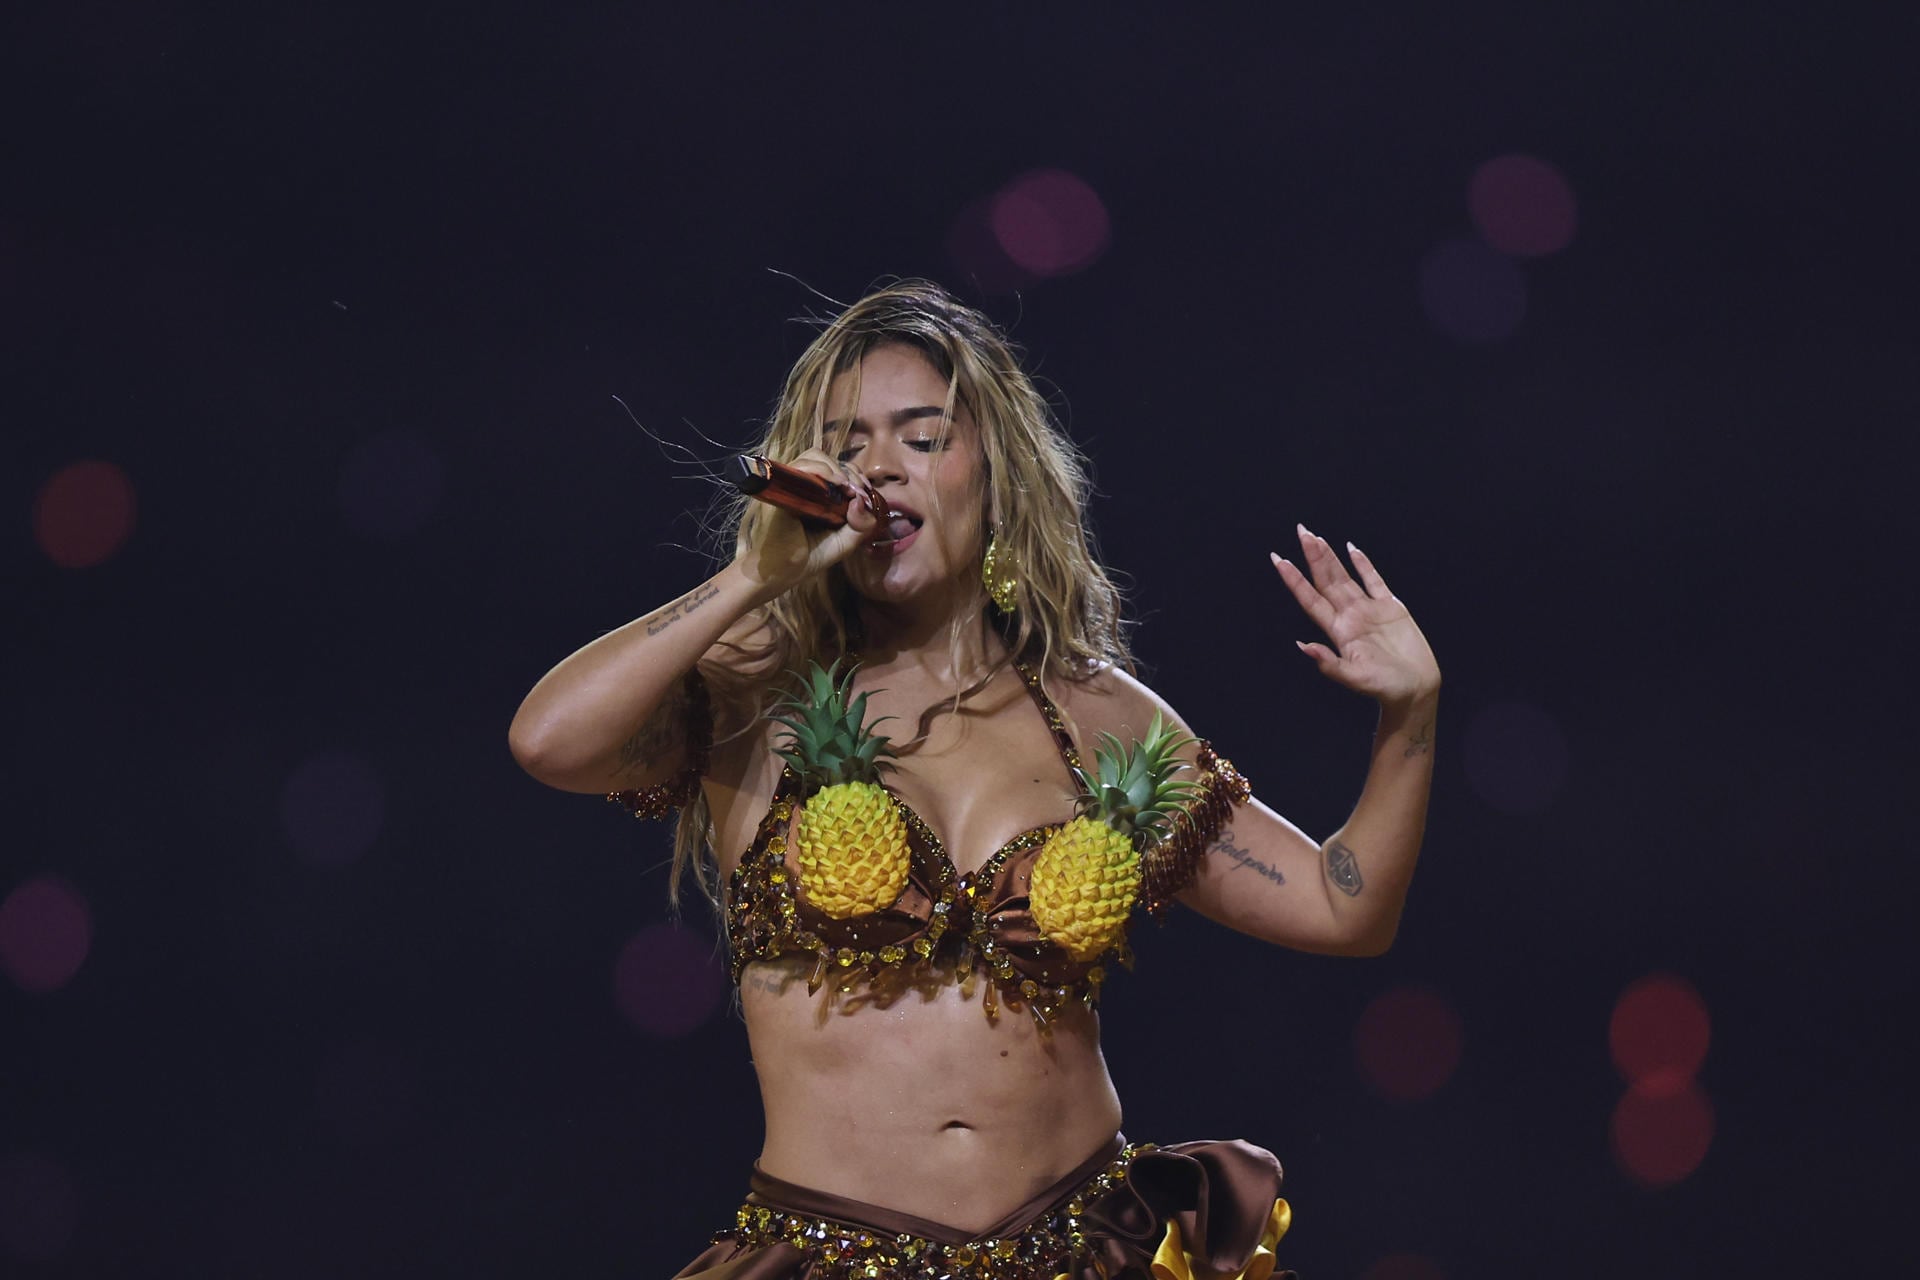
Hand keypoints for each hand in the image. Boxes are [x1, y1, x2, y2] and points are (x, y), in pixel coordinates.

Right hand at [734, 449, 880, 597]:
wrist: (782, 572)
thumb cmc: (810, 557)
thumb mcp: (845, 542)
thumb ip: (862, 524)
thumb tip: (861, 499)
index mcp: (819, 495)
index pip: (838, 470)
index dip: (854, 475)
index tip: (864, 491)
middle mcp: (805, 486)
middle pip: (828, 459)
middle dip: (849, 470)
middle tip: (858, 489)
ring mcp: (791, 484)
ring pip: (814, 457)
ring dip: (836, 468)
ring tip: (845, 486)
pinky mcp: (782, 487)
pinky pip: (801, 467)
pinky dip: (820, 469)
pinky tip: (835, 483)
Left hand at [1271, 525, 1439, 708]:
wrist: (1416, 690)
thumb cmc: (1386, 688)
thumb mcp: (1355, 679)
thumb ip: (1330, 664)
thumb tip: (1303, 646)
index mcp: (1338, 631)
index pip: (1310, 599)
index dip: (1294, 579)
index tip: (1278, 559)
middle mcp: (1349, 617)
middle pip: (1325, 581)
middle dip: (1313, 556)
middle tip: (1301, 531)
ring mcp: (1369, 610)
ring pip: (1345, 577)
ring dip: (1330, 558)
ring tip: (1316, 537)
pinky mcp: (1391, 607)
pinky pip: (1374, 580)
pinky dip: (1364, 564)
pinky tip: (1351, 549)